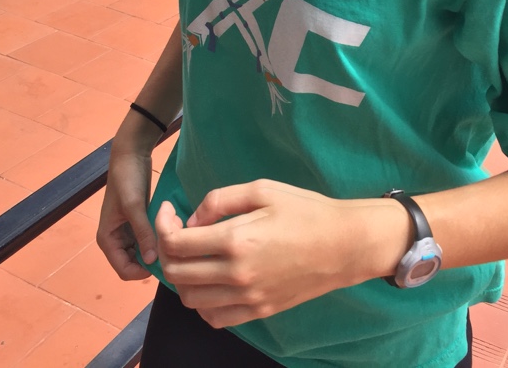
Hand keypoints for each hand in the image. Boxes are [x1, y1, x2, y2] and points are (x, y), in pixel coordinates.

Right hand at [96, 139, 157, 280]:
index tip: (163, 263)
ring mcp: (127, 232)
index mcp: (107, 240)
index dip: (142, 273)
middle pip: (133, 264)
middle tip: (171, 252)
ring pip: (142, 253)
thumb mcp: (134, 206)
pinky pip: (147, 240)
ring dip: (155, 250)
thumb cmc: (127, 179)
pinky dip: (157, 239)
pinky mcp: (138, 222)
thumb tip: (152, 261)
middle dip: (150, 261)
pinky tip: (170, 232)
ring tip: (171, 241)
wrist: (131, 154)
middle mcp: (115, 240)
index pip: (124, 270)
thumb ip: (142, 233)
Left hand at [155, 179, 409, 327]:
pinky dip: (202, 301)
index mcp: (236, 239)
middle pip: (176, 272)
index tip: (169, 210)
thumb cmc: (306, 210)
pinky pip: (214, 318)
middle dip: (166, 248)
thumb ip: (221, 200)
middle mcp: (236, 274)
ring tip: (192, 254)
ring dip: (181, 276)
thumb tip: (193, 219)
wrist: (344, 245)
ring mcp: (247, 298)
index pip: (176, 243)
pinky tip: (210, 280)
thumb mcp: (263, 189)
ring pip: (190, 298)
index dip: (162, 224)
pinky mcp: (258, 311)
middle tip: (177, 230)